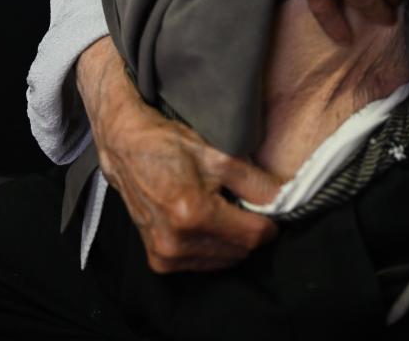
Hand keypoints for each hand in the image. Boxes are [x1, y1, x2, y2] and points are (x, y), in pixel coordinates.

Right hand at [77, 38, 280, 272]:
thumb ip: (253, 182)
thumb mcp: (217, 155)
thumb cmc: (170, 146)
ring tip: (221, 210)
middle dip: (249, 230)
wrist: (127, 149)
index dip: (268, 225)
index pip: (251, 236)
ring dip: (231, 240)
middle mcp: (178, 241)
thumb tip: (282, 199)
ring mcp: (166, 255)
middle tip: (243, 204)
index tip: (271, 212)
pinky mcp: (159, 261)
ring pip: (223, 260)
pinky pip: (203, 263)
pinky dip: (212, 247)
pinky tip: (205, 222)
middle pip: (239, 251)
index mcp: (193, 213)